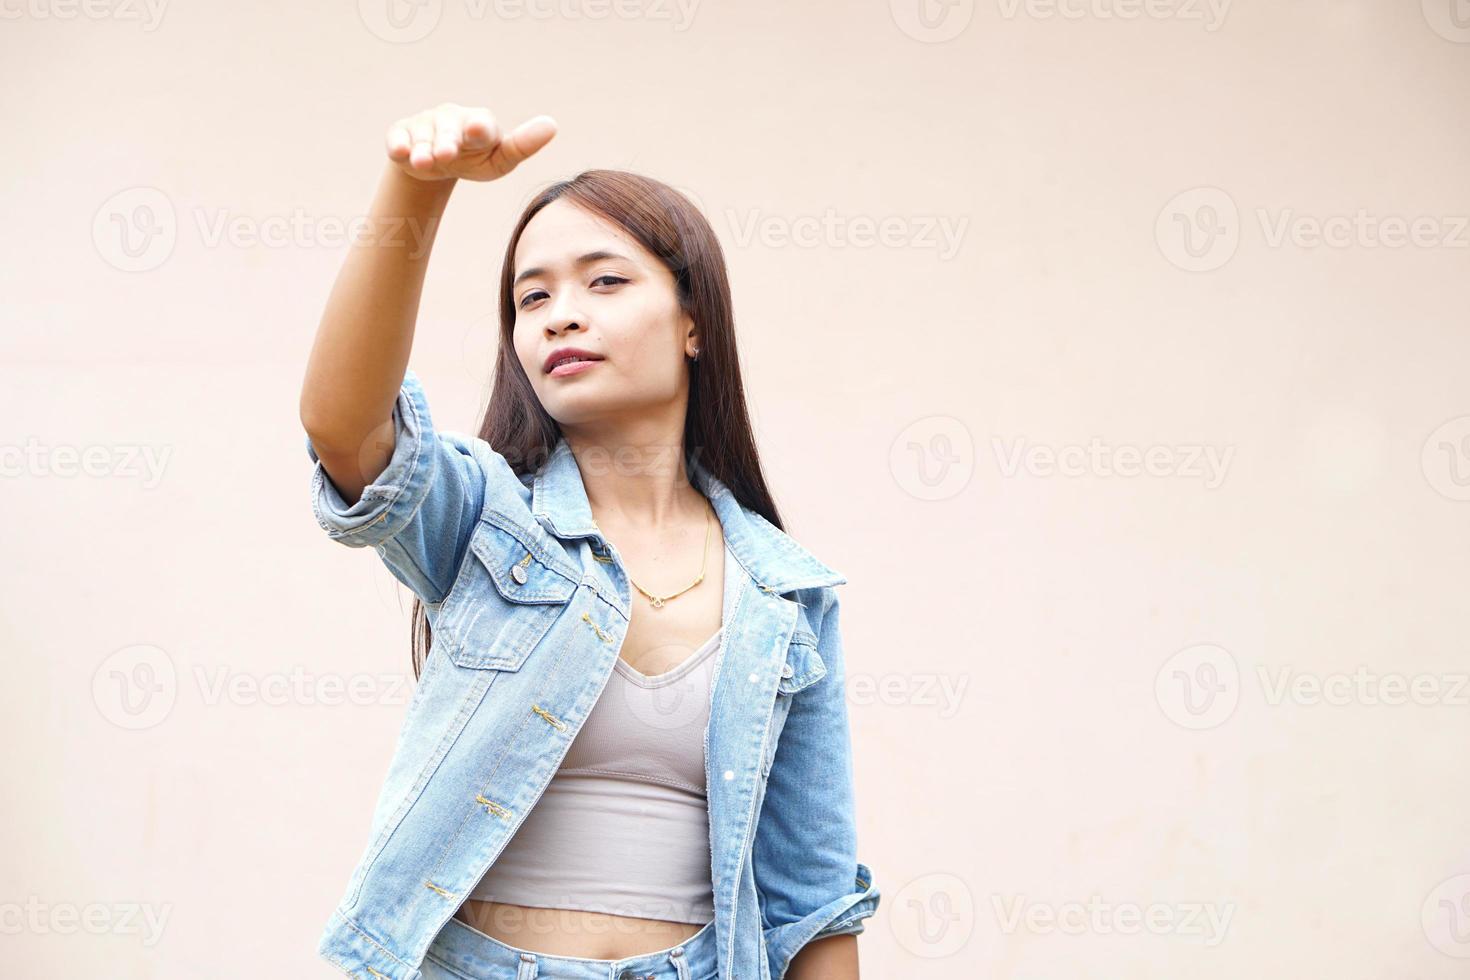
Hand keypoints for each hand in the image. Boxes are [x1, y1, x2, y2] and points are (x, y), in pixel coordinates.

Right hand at [385, 103, 556, 181]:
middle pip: (448, 130)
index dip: (479, 128)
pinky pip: (398, 138)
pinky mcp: (401, 133)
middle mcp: (450, 119)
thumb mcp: (500, 159)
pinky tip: (400, 151)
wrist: (437, 163)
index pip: (480, 124)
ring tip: (424, 161)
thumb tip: (552, 125)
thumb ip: (523, 145)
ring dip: (423, 149)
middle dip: (447, 141)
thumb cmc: (476, 159)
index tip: (479, 131)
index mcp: (479, 123)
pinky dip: (398, 145)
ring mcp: (424, 124)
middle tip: (446, 154)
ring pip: (422, 137)